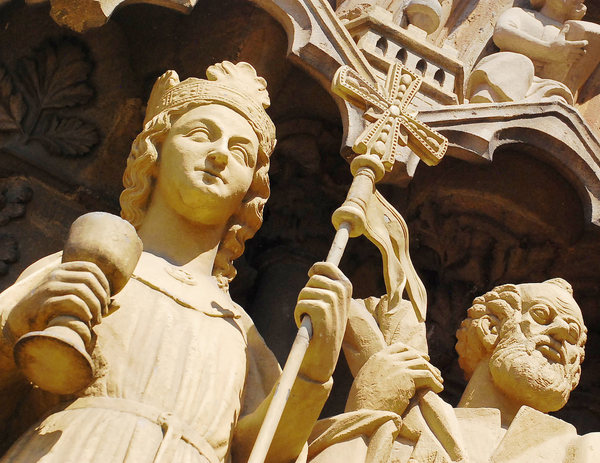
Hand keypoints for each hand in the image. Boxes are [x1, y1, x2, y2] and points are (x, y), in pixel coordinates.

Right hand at [6, 261, 109, 341]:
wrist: (23, 322)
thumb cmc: (54, 311)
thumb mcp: (76, 303)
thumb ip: (97, 303)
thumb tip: (119, 303)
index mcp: (64, 270)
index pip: (91, 268)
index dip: (104, 283)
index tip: (108, 299)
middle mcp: (56, 275)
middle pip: (89, 279)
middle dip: (101, 297)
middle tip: (104, 313)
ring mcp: (49, 287)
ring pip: (82, 289)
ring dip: (95, 306)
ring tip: (98, 320)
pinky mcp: (44, 301)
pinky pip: (71, 300)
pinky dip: (85, 311)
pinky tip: (88, 321)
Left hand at [294, 262, 351, 383]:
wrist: (323, 358)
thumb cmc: (324, 330)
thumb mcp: (331, 306)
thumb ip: (327, 288)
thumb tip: (315, 270)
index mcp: (347, 288)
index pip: (328, 266)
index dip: (316, 268)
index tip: (310, 273)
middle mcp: (342, 293)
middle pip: (313, 278)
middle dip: (306, 293)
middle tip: (311, 310)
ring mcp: (333, 302)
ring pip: (305, 292)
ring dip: (301, 306)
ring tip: (311, 320)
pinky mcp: (322, 311)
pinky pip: (301, 304)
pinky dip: (298, 315)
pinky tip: (307, 326)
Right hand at [346, 342, 442, 415]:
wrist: (365, 412)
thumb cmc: (364, 404)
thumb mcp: (366, 382)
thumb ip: (377, 374)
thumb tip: (386, 378)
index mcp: (377, 358)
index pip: (399, 347)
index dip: (412, 351)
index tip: (421, 358)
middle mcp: (387, 359)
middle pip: (412, 354)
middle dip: (425, 361)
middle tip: (434, 370)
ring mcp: (396, 366)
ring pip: (421, 363)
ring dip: (432, 372)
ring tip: (439, 381)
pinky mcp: (406, 376)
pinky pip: (426, 375)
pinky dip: (434, 381)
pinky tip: (438, 389)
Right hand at [551, 26, 587, 60]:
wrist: (546, 51)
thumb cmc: (553, 43)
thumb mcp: (559, 36)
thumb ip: (564, 31)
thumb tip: (567, 24)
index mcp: (568, 44)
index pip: (581, 43)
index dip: (585, 43)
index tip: (585, 42)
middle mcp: (568, 51)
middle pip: (581, 52)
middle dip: (583, 51)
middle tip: (583, 50)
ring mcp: (566, 56)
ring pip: (578, 57)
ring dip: (579, 56)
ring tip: (579, 55)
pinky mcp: (564, 61)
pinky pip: (572, 61)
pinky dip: (575, 60)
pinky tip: (574, 59)